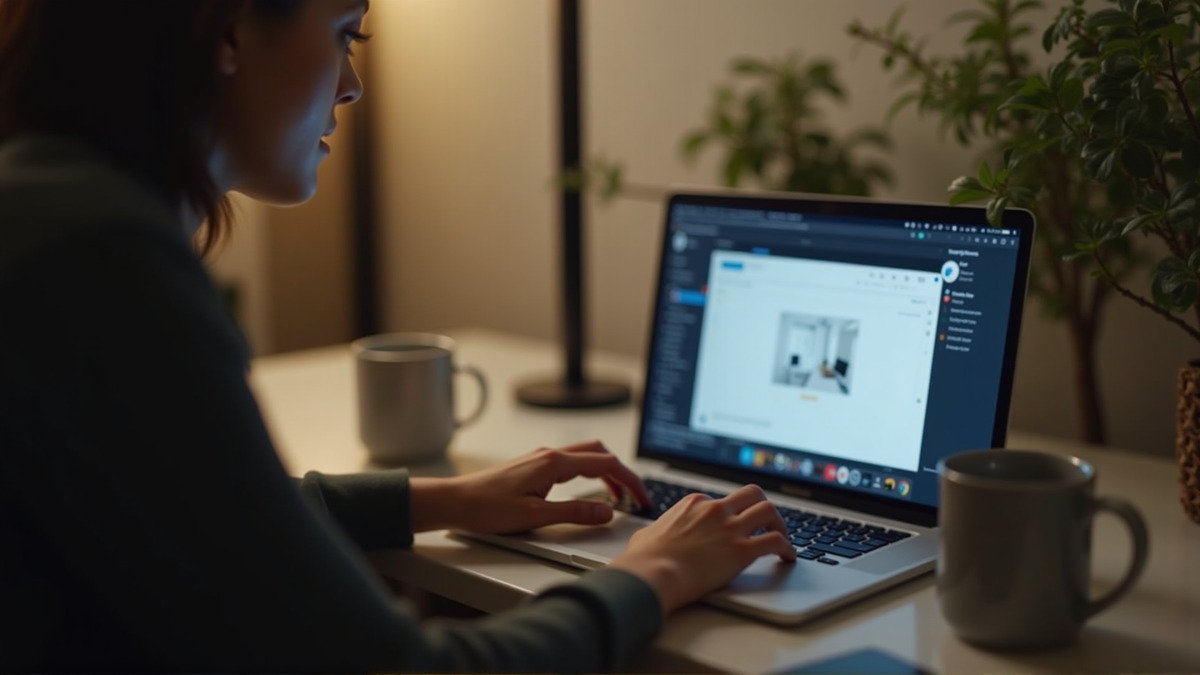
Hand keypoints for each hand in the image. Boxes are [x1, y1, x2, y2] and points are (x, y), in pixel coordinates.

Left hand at [409, 440, 651, 533]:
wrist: (454, 501)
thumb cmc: (486, 508)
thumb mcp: (536, 516)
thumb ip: (575, 514)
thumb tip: (606, 512)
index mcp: (554, 463)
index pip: (605, 463)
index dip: (629, 480)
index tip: (642, 497)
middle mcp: (549, 454)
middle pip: (599, 453)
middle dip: (621, 472)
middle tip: (634, 496)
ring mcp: (540, 458)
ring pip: (585, 455)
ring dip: (605, 472)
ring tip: (616, 496)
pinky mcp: (533, 466)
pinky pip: (570, 463)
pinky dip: (588, 473)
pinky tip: (586, 491)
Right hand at [609, 484, 795, 615]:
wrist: (651, 575)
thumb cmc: (644, 559)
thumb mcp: (648, 533)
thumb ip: (661, 530)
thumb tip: (654, 536)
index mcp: (694, 503)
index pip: (722, 501)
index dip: (730, 515)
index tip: (733, 527)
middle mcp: (715, 510)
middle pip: (752, 494)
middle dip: (761, 506)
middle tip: (766, 522)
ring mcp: (730, 528)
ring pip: (769, 511)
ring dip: (779, 523)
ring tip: (782, 537)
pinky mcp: (742, 551)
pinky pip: (776, 541)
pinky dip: (787, 547)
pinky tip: (787, 556)